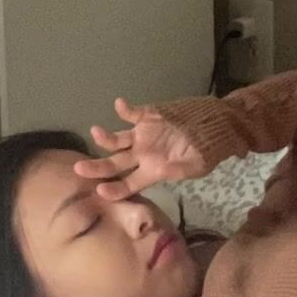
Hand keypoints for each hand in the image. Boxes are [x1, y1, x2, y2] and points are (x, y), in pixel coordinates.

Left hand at [74, 97, 204, 198]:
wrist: (217, 124)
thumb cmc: (208, 149)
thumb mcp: (197, 166)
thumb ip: (179, 170)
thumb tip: (163, 172)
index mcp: (153, 171)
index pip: (129, 184)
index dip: (115, 190)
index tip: (100, 192)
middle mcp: (143, 155)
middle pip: (115, 164)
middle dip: (97, 168)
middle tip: (78, 168)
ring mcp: (143, 135)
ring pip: (117, 140)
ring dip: (105, 138)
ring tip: (95, 132)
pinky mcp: (148, 116)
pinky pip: (132, 113)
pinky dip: (124, 109)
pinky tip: (119, 104)